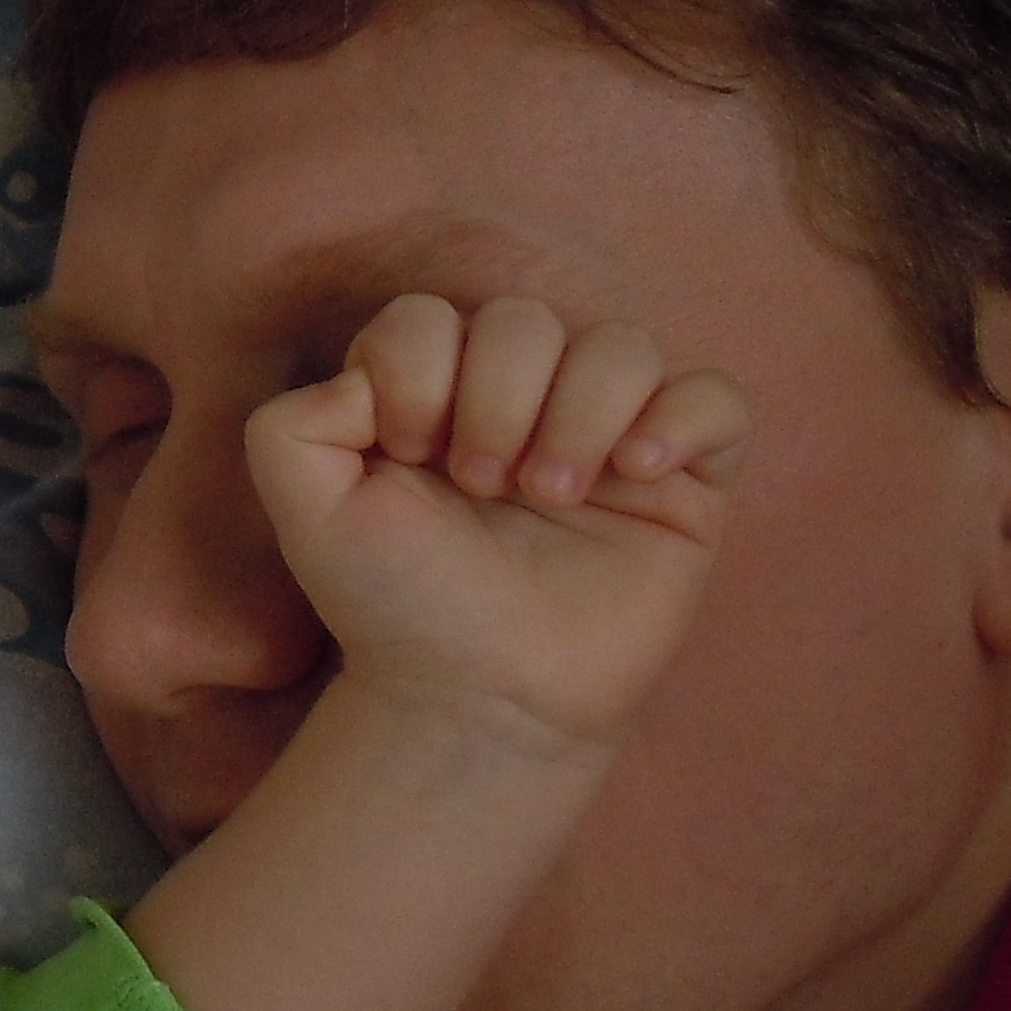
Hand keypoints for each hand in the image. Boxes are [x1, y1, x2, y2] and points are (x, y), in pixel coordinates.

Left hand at [247, 294, 748, 755]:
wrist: (477, 695)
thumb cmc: (396, 603)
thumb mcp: (306, 512)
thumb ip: (292, 422)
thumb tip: (370, 372)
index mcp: (434, 393)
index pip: (431, 315)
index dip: (419, 370)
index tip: (408, 454)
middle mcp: (522, 400)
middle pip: (526, 320)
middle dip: (497, 396)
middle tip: (484, 485)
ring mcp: (607, 434)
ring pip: (623, 345)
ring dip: (580, 411)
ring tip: (549, 495)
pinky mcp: (683, 481)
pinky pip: (717, 398)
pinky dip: (681, 418)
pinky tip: (635, 474)